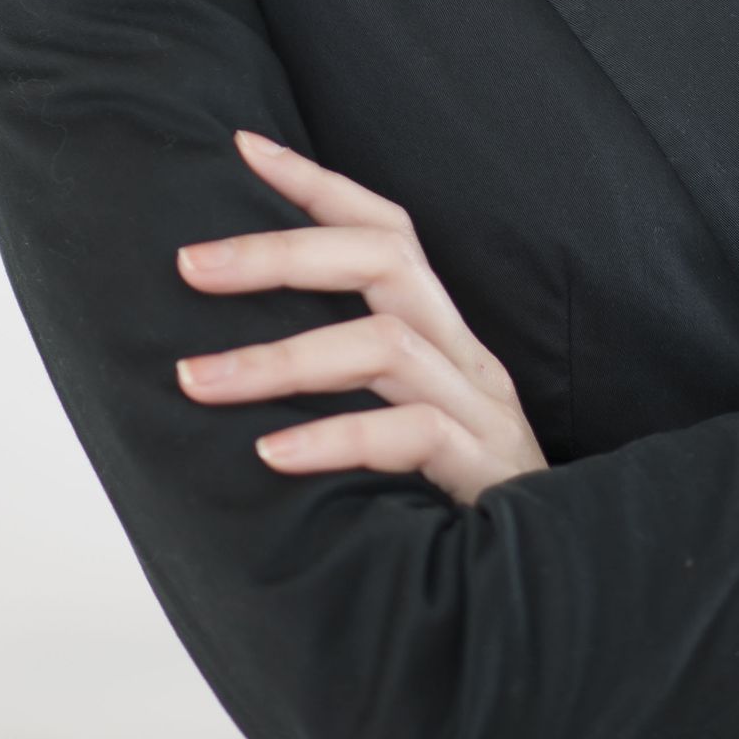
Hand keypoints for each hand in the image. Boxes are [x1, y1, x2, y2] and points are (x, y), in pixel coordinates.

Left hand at [174, 130, 547, 504]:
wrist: (548, 590)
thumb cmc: (453, 513)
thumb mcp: (400, 437)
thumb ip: (344, 395)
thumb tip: (221, 368)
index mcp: (443, 338)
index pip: (387, 232)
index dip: (319, 185)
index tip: (243, 147)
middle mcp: (466, 357)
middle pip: (385, 260)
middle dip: (280, 252)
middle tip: (189, 265)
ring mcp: (482, 410)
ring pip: (383, 343)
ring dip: (281, 355)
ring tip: (198, 381)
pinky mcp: (487, 470)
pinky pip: (411, 431)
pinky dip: (337, 436)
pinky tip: (274, 456)